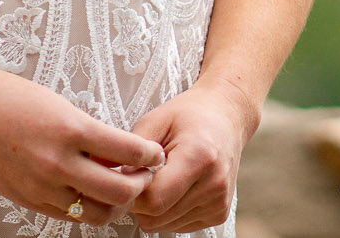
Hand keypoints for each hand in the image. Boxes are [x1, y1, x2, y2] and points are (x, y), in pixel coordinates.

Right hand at [0, 57, 163, 225]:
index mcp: (70, 129)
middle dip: (139, 186)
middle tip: (143, 175)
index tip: (156, 153)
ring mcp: (40, 186)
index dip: (151, 156)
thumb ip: (89, 135)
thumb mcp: (59, 106)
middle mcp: (57, 163)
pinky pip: (68, 215)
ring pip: (95, 213)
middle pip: (120, 193)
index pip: (129, 151)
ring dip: (114, 203)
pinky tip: (87, 191)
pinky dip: (85, 207)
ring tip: (116, 186)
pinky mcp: (26, 200)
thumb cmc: (9, 96)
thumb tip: (120, 156)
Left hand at [128, 83, 256, 232]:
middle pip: (156, 217)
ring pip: (163, 225)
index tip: (129, 173)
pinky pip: (177, 225)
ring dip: (153, 208)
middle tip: (142, 174)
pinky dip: (168, 211)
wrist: (226, 116)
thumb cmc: (189, 115)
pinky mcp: (219, 213)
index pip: (154, 200)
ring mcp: (219, 202)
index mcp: (199, 157)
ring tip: (161, 177)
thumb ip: (131, 152)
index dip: (133, 191)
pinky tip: (175, 186)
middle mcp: (214, 184)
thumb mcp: (155, 120)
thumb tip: (112, 180)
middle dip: (140, 201)